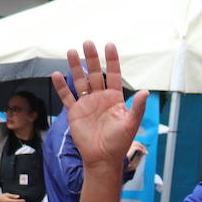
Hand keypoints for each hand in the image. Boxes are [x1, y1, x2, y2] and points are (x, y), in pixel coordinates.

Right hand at [51, 42, 147, 182]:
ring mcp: (87, 104)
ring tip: (71, 51)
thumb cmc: (119, 143)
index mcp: (115, 98)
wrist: (102, 159)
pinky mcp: (75, 112)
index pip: (114, 74)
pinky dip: (61, 87)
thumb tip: (145, 92)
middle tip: (88, 43)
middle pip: (96, 73)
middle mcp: (101, 98)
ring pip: (80, 81)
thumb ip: (137, 108)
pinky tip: (56, 75)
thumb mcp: (131, 124)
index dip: (112, 60)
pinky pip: (67, 97)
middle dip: (92, 58)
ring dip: (75, 67)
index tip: (109, 45)